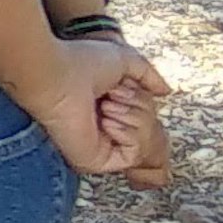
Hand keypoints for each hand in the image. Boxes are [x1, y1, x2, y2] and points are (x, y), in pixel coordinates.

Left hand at [38, 33, 171, 188]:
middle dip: (138, 106)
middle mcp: (102, 129)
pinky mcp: (94, 162)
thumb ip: (148, 75)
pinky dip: (129, 134)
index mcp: (108, 107)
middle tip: (110, 95)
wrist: (56, 74)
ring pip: (146, 142)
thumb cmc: (82, 63)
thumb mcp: (126, 61)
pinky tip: (107, 121)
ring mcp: (98, 147)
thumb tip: (166, 92)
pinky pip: (133, 155)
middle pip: (150, 127)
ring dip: (133, 117)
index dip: (141, 98)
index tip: (119, 85)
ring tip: (105, 106)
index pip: (146, 114)